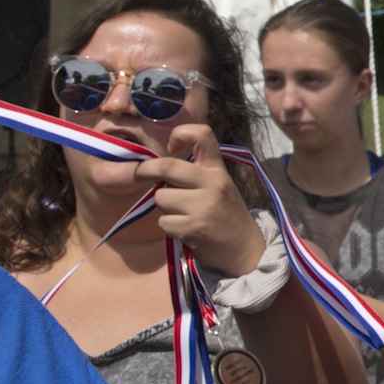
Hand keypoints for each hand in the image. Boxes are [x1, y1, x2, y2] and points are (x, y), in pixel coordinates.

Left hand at [131, 124, 266, 277]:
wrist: (245, 249)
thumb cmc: (225, 215)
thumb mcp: (219, 186)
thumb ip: (195, 174)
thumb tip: (157, 169)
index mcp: (217, 170)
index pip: (202, 134)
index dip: (180, 133)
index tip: (170, 147)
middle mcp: (212, 183)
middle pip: (167, 166)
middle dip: (145, 170)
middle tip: (139, 174)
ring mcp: (203, 206)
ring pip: (161, 197)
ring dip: (164, 207)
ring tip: (182, 214)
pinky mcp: (194, 227)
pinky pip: (163, 222)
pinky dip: (169, 227)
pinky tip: (185, 230)